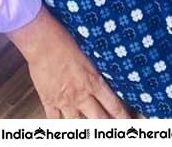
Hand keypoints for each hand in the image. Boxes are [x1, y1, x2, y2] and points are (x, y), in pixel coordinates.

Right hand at [8, 6, 129, 118]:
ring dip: (83, 127)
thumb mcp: (88, 52)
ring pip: (77, 124)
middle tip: (113, 131)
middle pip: (98, 119)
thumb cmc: (65, 39)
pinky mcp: (49, 101)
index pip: (113, 105)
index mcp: (93, 81)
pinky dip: (58, 125)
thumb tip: (104, 73)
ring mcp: (64, 101)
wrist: (42, 41)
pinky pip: (54, 120)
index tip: (129, 123)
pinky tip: (62, 127)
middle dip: (107, 127)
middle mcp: (81, 95)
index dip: (123, 117)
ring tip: (88, 129)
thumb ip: (95, 68)